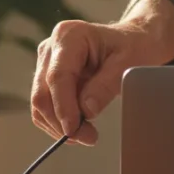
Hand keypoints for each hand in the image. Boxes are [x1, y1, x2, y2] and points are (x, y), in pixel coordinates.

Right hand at [31, 0, 173, 145]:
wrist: (133, 42)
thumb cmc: (133, 47)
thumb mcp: (127, 64)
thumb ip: (105, 86)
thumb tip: (86, 110)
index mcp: (69, 36)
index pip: (58, 76)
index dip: (63, 107)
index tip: (74, 129)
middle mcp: (52, 48)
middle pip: (43, 92)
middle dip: (61, 121)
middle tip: (88, 138)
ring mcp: (47, 63)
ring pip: (40, 103)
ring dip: (59, 125)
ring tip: (87, 135)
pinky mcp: (48, 78)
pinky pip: (45, 107)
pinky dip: (58, 122)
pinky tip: (79, 127)